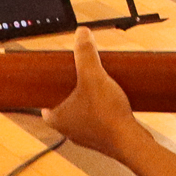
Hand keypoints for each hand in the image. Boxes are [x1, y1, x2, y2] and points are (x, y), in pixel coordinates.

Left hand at [43, 28, 132, 156]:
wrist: (131, 142)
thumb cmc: (107, 115)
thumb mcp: (93, 76)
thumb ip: (85, 54)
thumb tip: (81, 33)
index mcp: (56, 119)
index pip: (44, 101)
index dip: (49, 87)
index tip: (57, 76)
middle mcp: (68, 130)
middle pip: (64, 104)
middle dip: (72, 90)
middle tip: (81, 76)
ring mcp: (86, 137)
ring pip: (81, 113)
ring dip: (88, 100)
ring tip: (98, 85)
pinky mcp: (102, 139)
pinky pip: (98, 121)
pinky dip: (102, 111)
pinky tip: (113, 100)